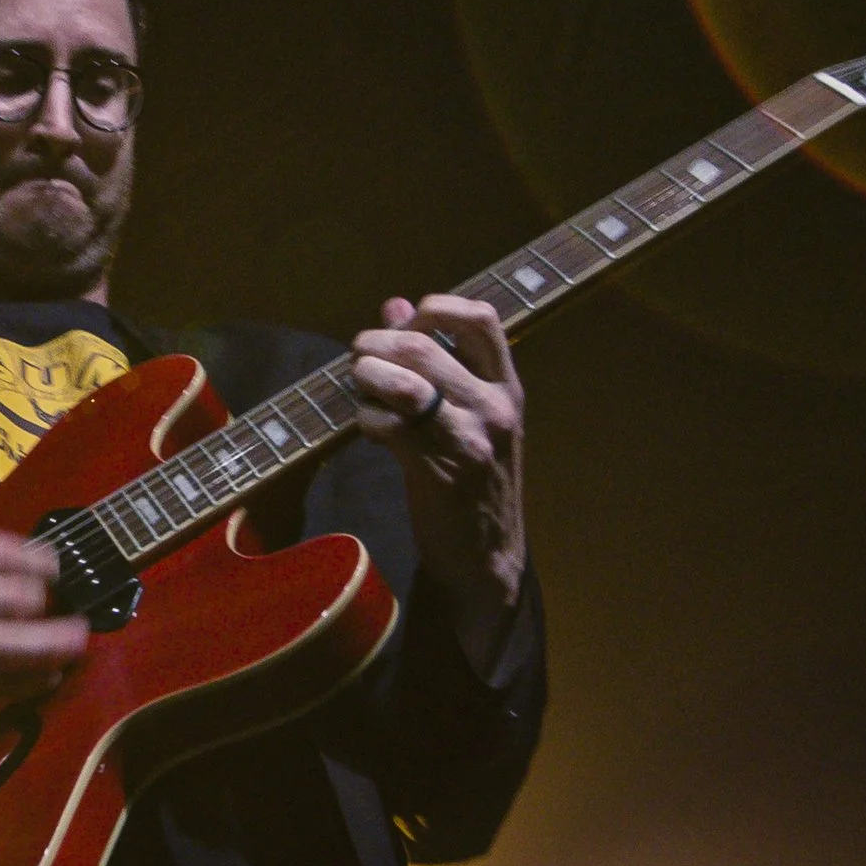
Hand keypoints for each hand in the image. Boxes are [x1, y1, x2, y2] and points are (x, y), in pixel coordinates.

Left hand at [348, 293, 525, 619]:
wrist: (485, 557)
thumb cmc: (472, 482)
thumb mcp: (468, 417)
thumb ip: (438, 362)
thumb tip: (395, 307)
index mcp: (506, 387)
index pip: (482, 318)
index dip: (435, 308)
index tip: (405, 325)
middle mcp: (494, 406)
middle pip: (425, 346)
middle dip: (377, 345)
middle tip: (359, 358)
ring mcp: (470, 438)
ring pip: (404, 383)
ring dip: (367, 378)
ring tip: (361, 388)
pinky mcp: (440, 470)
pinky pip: (388, 426)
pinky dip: (366, 421)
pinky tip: (369, 430)